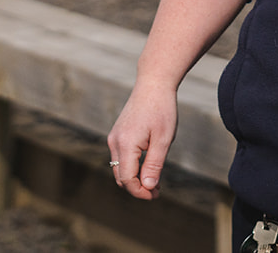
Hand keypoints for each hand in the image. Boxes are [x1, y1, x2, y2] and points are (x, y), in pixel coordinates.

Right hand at [106, 80, 177, 200]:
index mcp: (125, 144)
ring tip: (155, 180)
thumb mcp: (163, 140)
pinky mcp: (117, 133)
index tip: (156, 195)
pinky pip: (121, 157)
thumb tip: (148, 187)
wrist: (153, 84)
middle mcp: (115, 142)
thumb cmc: (161, 110)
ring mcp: (114, 137)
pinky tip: (148, 165)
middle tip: (158, 191)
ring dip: (134, 178)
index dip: (140, 192)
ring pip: (119, 168)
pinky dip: (132, 166)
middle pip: (120, 176)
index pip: (127, 179)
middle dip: (137, 187)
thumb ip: (154, 165)